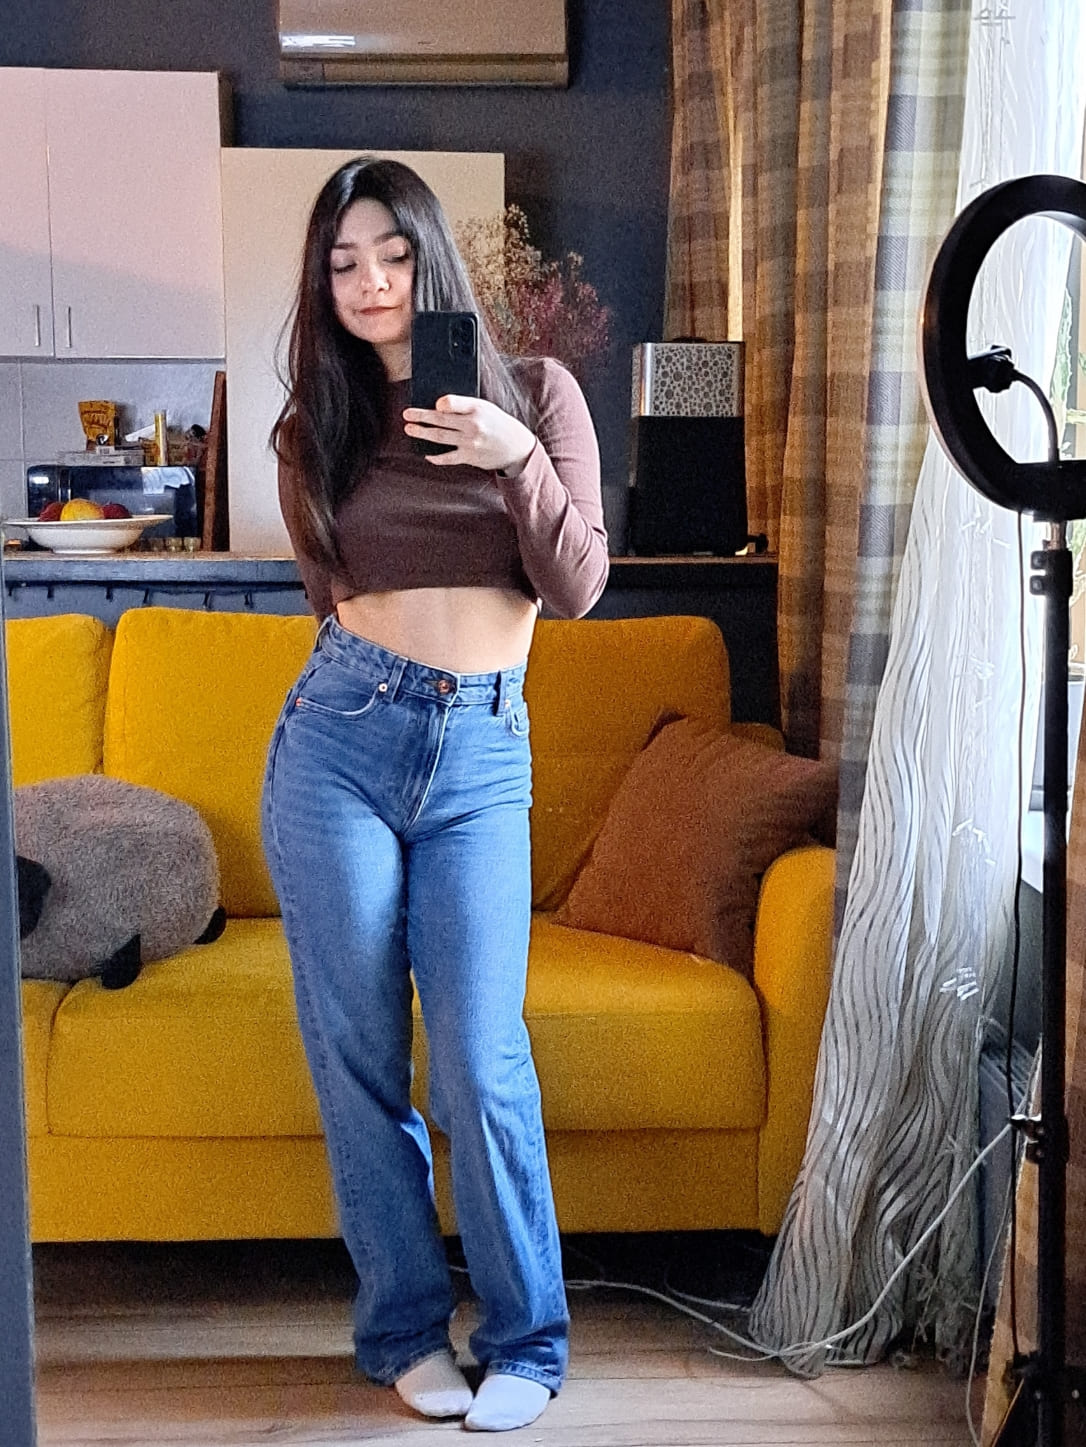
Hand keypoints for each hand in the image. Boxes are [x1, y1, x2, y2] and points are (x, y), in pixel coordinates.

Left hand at [403, 395, 535, 474]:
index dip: (441, 403)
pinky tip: (426, 453)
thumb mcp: (486, 408)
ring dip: (422, 433)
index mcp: (478, 408)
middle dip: (421, 417)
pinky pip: (448, 457)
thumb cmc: (498, 424)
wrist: (517, 447)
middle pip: (440, 420)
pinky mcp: (469, 457)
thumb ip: (464, 406)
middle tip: (406, 414)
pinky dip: (435, 456)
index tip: (432, 403)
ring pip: (440, 437)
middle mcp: (473, 425)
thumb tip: (438, 406)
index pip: (453, 403)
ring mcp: (470, 443)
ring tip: (409, 429)